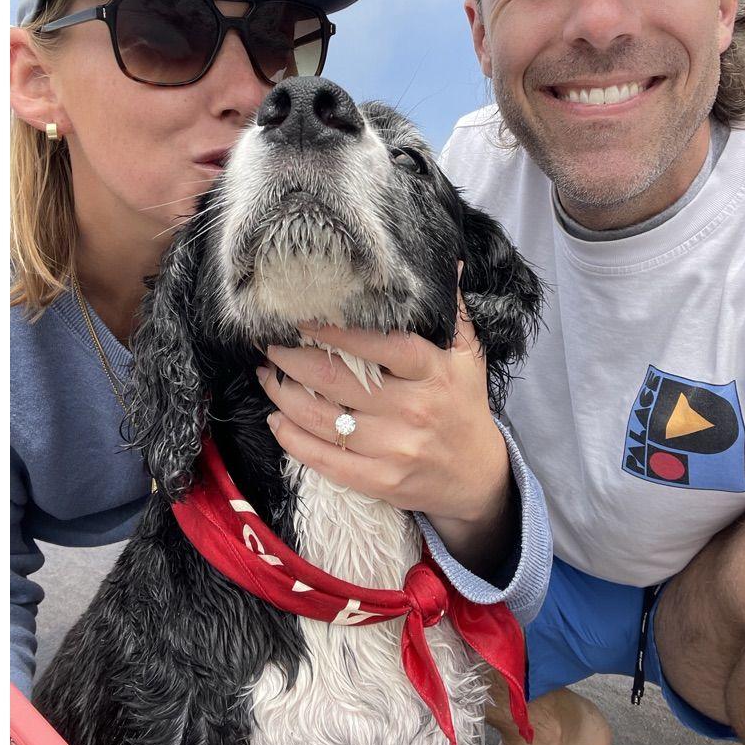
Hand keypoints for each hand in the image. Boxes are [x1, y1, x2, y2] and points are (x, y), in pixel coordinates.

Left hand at [255, 289, 512, 570]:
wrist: (478, 477)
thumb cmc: (465, 407)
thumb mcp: (470, 358)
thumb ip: (456, 313)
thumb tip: (451, 263)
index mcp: (433, 373)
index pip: (381, 347)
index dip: (338, 332)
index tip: (302, 318)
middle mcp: (413, 410)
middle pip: (338, 381)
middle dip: (293, 360)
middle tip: (269, 343)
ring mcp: (395, 449)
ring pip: (323, 419)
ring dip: (283, 396)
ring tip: (266, 375)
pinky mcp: (380, 481)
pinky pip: (324, 459)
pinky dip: (293, 439)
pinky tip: (276, 419)